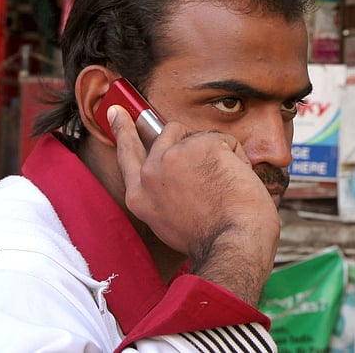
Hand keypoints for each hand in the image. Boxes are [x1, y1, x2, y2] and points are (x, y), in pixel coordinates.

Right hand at [108, 106, 279, 303]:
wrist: (232, 244)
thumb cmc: (211, 238)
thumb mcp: (169, 220)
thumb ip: (163, 191)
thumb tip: (175, 167)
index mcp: (139, 195)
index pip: (126, 153)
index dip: (122, 129)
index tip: (117, 112)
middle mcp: (150, 174)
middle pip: (169, 133)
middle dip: (192, 142)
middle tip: (207, 157)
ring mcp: (173, 156)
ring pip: (199, 135)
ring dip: (217, 155)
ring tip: (224, 187)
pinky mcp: (201, 145)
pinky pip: (224, 140)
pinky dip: (237, 158)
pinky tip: (236, 181)